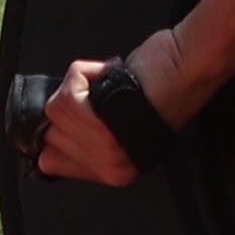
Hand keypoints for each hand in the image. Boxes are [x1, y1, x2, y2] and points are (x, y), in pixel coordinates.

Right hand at [36, 35, 175, 186]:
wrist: (191, 63)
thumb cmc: (159, 82)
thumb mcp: (121, 120)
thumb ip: (88, 135)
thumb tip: (43, 130)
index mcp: (114, 171)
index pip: (50, 161)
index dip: (63, 128)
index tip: (88, 111)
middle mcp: (111, 169)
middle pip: (50, 135)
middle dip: (73, 107)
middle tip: (108, 96)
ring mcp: (109, 152)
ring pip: (55, 114)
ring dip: (78, 88)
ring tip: (111, 84)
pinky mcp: (106, 127)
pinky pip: (64, 100)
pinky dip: (82, 75)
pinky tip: (109, 73)